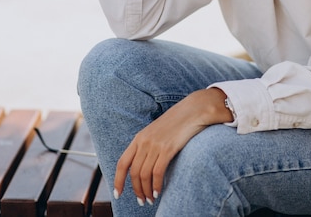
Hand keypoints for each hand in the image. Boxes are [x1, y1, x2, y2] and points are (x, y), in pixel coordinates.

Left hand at [113, 88, 229, 205]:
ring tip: (151, 199)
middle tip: (142, 201)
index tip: (117, 194)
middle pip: (134, 172)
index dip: (118, 180)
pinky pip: (157, 172)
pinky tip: (159, 192)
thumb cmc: (177, 122)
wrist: (192, 110)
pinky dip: (156, 186)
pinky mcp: (167, 148)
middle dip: (136, 190)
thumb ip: (148, 145)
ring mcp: (155, 145)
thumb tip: (143, 165)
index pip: (122, 163)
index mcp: (139, 138)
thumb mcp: (157, 132)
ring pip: (144, 175)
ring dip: (146, 191)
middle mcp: (144, 141)